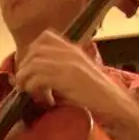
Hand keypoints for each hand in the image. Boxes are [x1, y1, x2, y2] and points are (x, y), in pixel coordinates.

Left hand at [12, 30, 132, 127]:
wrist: (114, 102)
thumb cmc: (98, 93)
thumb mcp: (78, 74)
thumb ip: (61, 70)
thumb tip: (36, 77)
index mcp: (72, 49)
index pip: (44, 37)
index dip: (32, 52)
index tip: (30, 68)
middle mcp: (69, 52)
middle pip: (35, 51)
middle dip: (25, 68)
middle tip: (24, 84)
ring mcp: (68, 64)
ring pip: (33, 64)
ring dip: (26, 80)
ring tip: (28, 92)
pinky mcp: (66, 78)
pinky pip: (39, 79)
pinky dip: (35, 90)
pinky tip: (44, 99)